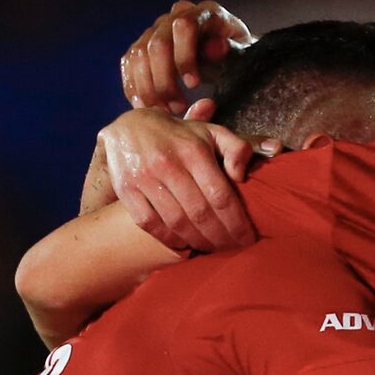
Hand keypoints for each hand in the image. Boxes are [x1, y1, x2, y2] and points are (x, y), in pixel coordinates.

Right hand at [97, 104, 258, 252]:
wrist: (129, 126)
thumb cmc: (180, 136)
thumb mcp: (212, 132)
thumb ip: (237, 149)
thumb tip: (241, 177)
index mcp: (194, 151)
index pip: (220, 196)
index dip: (236, 222)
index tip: (248, 238)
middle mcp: (168, 164)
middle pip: (200, 214)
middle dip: (220, 237)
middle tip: (232, 247)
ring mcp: (144, 178)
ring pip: (176, 222)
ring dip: (198, 241)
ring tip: (212, 248)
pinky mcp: (126, 189)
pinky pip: (150, 223)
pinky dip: (169, 238)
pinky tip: (184, 243)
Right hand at [121, 0, 253, 108]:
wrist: (230, 58)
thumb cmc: (238, 59)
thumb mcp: (242, 57)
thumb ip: (231, 52)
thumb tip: (215, 47)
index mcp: (206, 12)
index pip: (184, 27)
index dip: (185, 57)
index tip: (194, 86)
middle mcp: (178, 14)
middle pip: (157, 44)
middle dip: (165, 80)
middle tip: (177, 108)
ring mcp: (158, 28)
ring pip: (139, 55)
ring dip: (148, 87)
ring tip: (165, 111)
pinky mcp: (144, 44)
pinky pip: (129, 63)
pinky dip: (134, 86)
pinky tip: (144, 105)